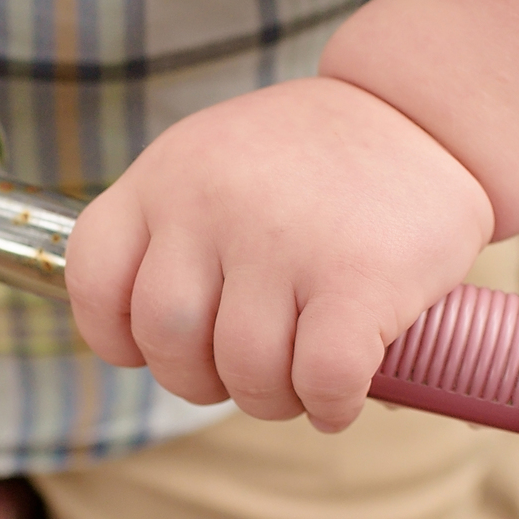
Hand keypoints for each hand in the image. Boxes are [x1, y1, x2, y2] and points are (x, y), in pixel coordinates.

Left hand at [66, 78, 494, 431]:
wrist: (424, 112)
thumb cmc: (314, 162)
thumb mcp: (215, 162)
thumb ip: (172, 233)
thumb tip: (147, 347)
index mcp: (166, 174)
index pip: (94, 278)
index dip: (119, 336)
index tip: (163, 344)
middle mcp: (212, 201)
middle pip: (168, 343)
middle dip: (204, 381)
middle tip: (248, 368)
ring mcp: (283, 239)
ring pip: (245, 374)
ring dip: (273, 400)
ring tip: (301, 379)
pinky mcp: (359, 278)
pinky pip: (320, 381)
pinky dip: (330, 405)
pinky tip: (341, 394)